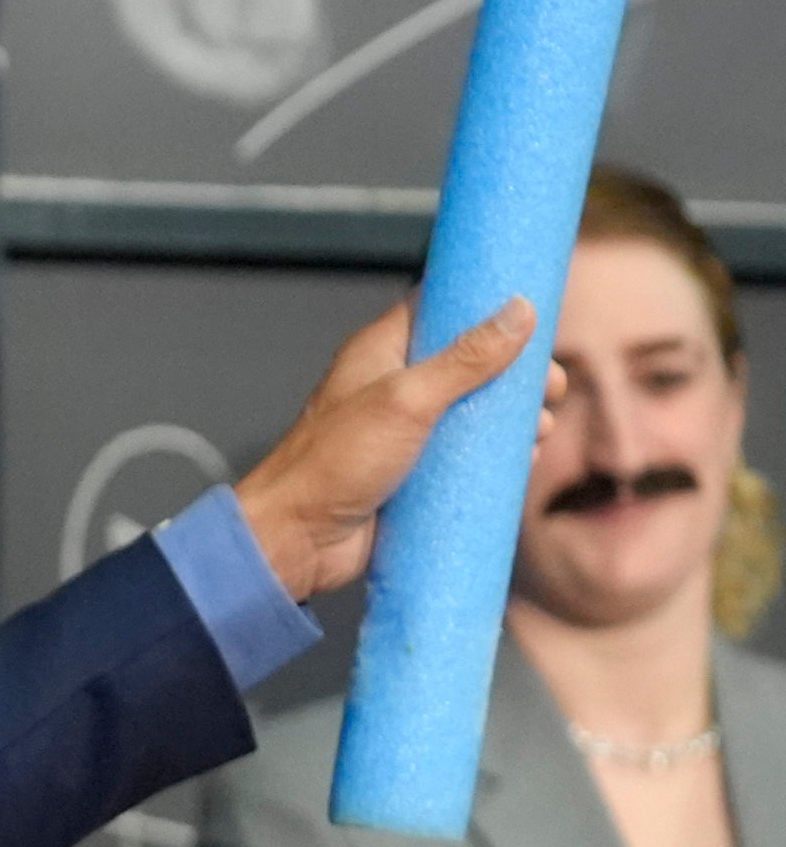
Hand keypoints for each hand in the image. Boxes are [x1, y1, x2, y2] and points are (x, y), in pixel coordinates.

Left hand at [232, 294, 544, 599]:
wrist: (296, 539)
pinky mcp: (415, 471)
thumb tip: (518, 312)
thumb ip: (464, 359)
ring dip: (511, 416)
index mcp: (381, 352)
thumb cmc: (333, 463)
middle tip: (550, 387)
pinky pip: (465, 454)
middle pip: (468, 363)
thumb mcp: (406, 401)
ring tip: (540, 427)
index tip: (534, 315)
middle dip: (514, 372)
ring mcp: (405, 430)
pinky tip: (523, 458)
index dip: (486, 308)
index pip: (439, 309)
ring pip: (472, 411)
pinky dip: (495, 453)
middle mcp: (394, 386)